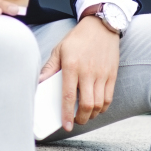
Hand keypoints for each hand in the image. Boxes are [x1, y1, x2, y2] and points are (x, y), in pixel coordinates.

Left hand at [37, 15, 119, 130]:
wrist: (100, 26)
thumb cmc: (77, 39)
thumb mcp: (59, 49)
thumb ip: (49, 68)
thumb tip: (39, 83)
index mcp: (71, 65)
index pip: (69, 96)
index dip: (67, 113)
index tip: (65, 125)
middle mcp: (88, 71)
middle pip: (87, 104)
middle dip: (81, 118)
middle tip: (74, 122)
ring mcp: (102, 74)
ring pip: (99, 104)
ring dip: (92, 115)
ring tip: (84, 116)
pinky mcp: (112, 74)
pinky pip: (108, 97)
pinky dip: (103, 107)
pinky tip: (96, 108)